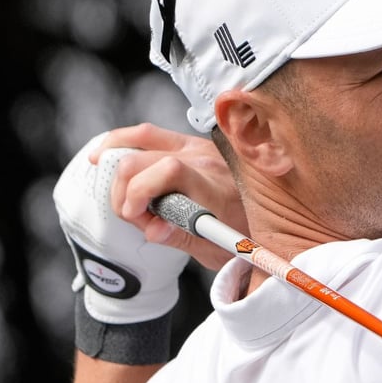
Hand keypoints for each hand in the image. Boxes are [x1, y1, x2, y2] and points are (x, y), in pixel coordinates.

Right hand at [90, 123, 244, 269]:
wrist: (273, 214)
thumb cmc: (244, 234)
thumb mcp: (215, 248)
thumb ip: (180, 237)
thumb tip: (152, 230)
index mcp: (217, 188)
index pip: (170, 171)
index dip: (141, 190)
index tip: (133, 215)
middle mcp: (206, 160)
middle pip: (146, 158)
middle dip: (124, 190)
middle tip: (130, 215)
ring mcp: (197, 146)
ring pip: (142, 138)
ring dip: (119, 164)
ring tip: (116, 192)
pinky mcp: (190, 142)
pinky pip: (150, 134)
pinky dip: (125, 143)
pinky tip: (108, 154)